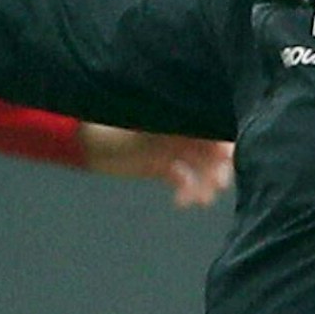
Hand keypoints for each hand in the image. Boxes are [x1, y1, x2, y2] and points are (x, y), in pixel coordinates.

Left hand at [81, 126, 234, 205]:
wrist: (87, 142)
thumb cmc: (114, 122)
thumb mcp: (147, 122)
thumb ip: (175, 124)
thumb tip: (203, 125)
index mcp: (182, 112)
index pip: (214, 125)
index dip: (225, 142)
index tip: (228, 158)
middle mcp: (183, 129)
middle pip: (212, 149)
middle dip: (218, 168)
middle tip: (218, 185)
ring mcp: (174, 148)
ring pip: (200, 168)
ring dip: (205, 184)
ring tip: (202, 200)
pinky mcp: (163, 166)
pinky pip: (184, 180)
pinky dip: (187, 191)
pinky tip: (182, 202)